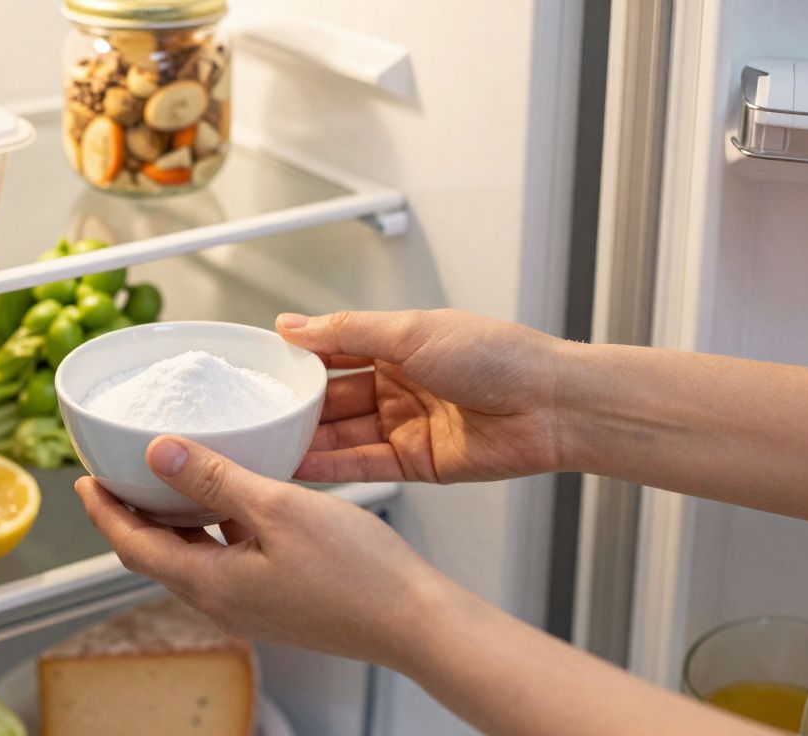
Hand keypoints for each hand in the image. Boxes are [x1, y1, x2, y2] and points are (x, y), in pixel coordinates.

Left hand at [73, 436, 445, 670]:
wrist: (414, 622)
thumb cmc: (357, 572)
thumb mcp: (276, 507)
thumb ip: (213, 478)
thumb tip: (158, 453)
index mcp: (211, 583)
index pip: (132, 546)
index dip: (104, 511)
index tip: (85, 480)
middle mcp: (223, 602)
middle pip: (156, 555)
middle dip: (132, 514)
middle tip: (119, 474)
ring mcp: (250, 606)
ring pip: (192, 557)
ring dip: (174, 520)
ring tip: (169, 478)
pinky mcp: (276, 602)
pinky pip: (225, 561)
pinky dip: (213, 528)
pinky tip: (232, 499)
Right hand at [277, 309, 572, 483]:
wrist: (552, 405)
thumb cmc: (498, 356)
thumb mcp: (412, 332)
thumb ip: (347, 332)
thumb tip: (293, 324)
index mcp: (399, 344)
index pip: (335, 350)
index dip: (299, 358)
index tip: (260, 367)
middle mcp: (400, 384)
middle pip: (334, 397)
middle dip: (297, 406)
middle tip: (255, 414)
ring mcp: (407, 425)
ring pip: (344, 434)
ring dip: (307, 439)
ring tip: (264, 444)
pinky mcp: (416, 463)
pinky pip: (363, 464)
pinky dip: (331, 467)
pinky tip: (298, 467)